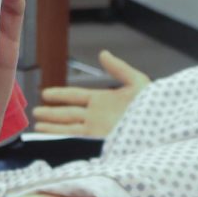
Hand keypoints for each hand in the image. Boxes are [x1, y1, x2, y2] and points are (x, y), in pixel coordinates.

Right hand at [32, 50, 149, 137]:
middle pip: (67, 113)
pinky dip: (60, 138)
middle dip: (51, 112)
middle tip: (35, 111)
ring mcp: (95, 130)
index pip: (75, 96)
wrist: (161, 130)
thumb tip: (103, 53)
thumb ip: (118, 68)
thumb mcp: (137, 82)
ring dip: (52, 125)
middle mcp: (96, 116)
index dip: (60, 94)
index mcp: (103, 101)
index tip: (45, 93)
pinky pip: (73, 139)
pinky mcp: (97, 143)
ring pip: (67, 127)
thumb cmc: (154, 107)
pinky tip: (49, 137)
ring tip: (37, 125)